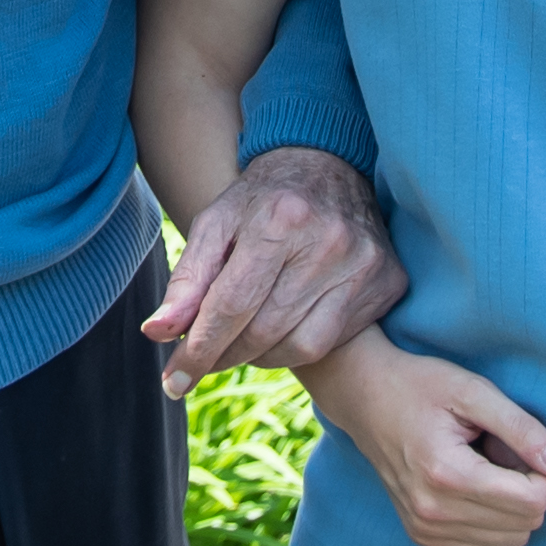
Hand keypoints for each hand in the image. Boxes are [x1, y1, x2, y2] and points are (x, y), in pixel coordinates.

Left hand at [146, 146, 406, 393]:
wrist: (328, 165)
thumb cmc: (262, 199)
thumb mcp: (216, 223)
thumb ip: (188, 279)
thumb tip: (157, 332)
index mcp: (280, 219)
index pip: (231, 305)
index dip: (198, 350)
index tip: (172, 380)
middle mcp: (328, 242)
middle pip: (264, 331)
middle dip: (224, 355)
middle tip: (203, 360)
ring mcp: (364, 264)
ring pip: (300, 347)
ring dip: (260, 357)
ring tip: (241, 343)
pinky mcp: (387, 281)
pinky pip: (334, 342)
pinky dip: (297, 348)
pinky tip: (280, 333)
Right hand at [300, 328, 545, 545]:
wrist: (364, 396)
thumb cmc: (421, 385)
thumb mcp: (474, 391)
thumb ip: (523, 430)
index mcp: (447, 474)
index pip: (532, 502)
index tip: (528, 444)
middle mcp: (433, 511)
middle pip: (525, 525)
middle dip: (529, 488)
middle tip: (502, 450)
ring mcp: (424, 528)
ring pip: (509, 542)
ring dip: (511, 506)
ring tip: (485, 466)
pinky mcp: (422, 536)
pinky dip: (493, 521)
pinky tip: (473, 485)